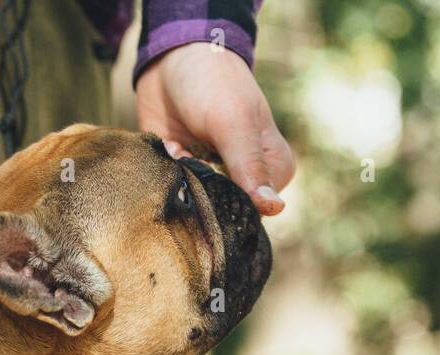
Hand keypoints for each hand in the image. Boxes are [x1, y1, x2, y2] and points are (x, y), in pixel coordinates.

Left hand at [136, 43, 294, 215]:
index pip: (257, 210)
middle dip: (202, 192)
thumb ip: (250, 166)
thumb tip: (272, 208)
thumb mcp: (234, 123)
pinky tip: (170, 145)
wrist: (172, 58)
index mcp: (273, 169)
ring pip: (197, 204)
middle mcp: (245, 178)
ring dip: (181, 182)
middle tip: (192, 158)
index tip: (215, 173)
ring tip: (180, 149)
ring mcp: (213, 176)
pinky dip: (166, 173)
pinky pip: (173, 192)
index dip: (232, 202)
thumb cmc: (214, 84)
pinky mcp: (183, 172)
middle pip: (225, 212)